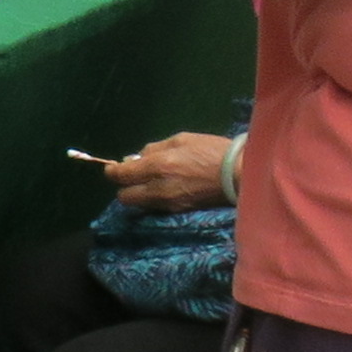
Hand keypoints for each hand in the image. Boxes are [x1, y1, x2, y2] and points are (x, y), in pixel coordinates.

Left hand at [105, 134, 233, 211]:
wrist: (239, 175)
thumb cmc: (211, 150)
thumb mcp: (180, 140)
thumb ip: (153, 149)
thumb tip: (135, 158)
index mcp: (157, 166)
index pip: (120, 176)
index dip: (112, 172)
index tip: (113, 168)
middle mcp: (158, 188)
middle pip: (124, 197)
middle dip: (124, 186)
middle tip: (133, 176)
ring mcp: (168, 204)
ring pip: (139, 204)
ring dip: (139, 194)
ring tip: (152, 181)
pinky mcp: (178, 212)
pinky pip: (155, 207)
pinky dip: (153, 199)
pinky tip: (165, 188)